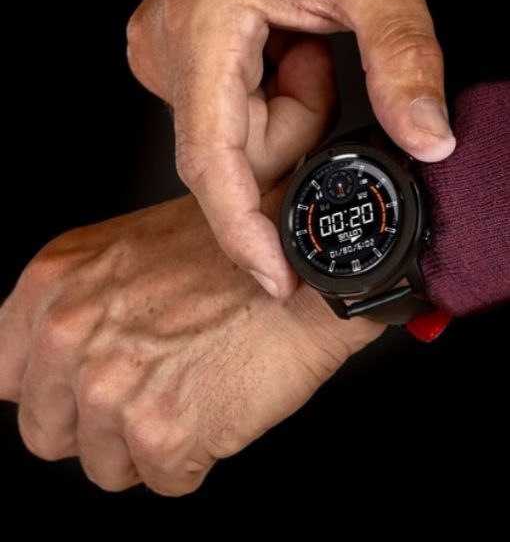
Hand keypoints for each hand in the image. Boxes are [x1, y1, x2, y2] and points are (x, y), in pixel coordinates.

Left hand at [0, 191, 382, 495]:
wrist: (302, 268)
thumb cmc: (231, 256)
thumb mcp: (125, 257)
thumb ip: (73, 311)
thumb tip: (50, 374)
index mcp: (51, 286)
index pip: (6, 379)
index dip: (48, 393)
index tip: (74, 396)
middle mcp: (70, 335)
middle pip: (48, 433)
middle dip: (97, 426)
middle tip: (149, 392)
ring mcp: (113, 387)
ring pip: (105, 467)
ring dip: (148, 444)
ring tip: (191, 390)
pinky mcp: (164, 433)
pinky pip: (164, 481)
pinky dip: (194, 455)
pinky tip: (217, 403)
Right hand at [127, 0, 455, 298]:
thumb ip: (405, 60)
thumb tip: (427, 138)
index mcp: (200, 32)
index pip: (211, 165)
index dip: (244, 231)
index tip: (274, 275)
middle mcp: (165, 47)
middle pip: (231, 155)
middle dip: (291, 132)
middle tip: (319, 65)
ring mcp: (165, 50)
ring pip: (232, 137)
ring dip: (284, 111)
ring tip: (302, 46)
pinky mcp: (178, 52)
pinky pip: (227, 113)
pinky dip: (268, 97)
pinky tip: (283, 48)